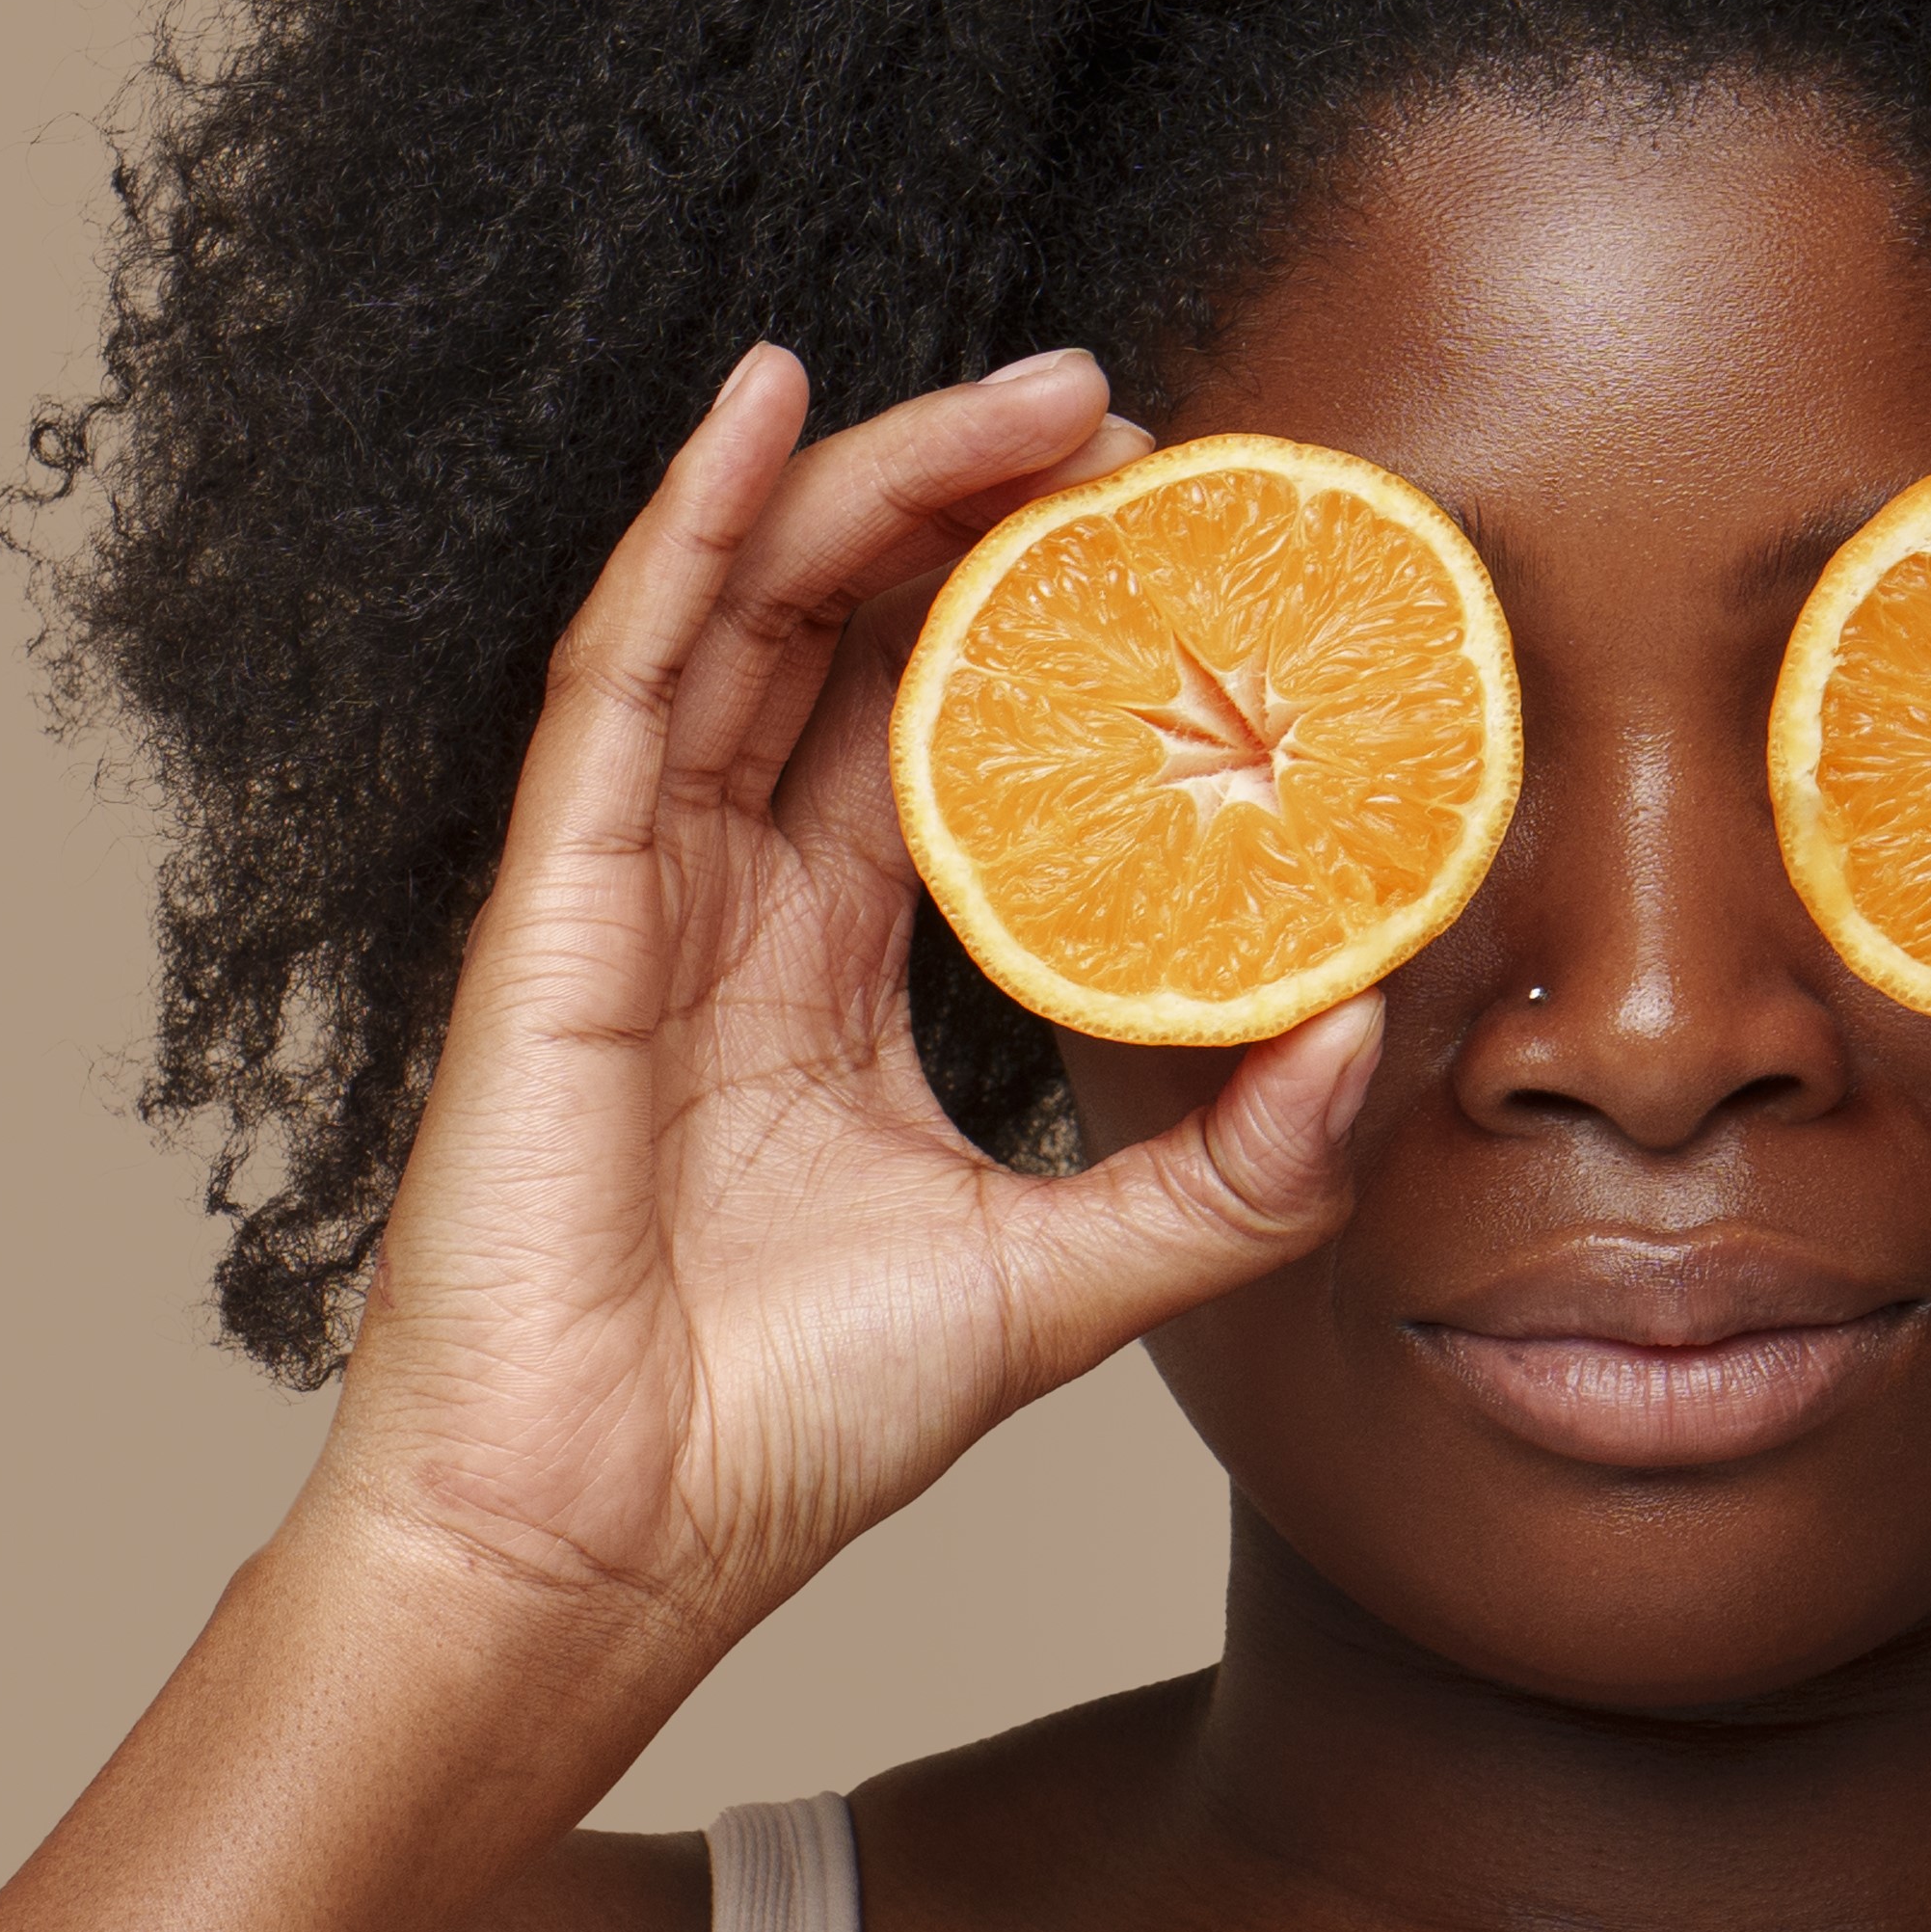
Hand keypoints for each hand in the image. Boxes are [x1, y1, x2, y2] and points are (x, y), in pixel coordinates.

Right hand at [286, 346, 1380, 1674]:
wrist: (607, 1540)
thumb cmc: (782, 1431)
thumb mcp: (1068, 1284)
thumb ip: (1229, 1180)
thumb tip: (1377, 1043)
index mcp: (829, 968)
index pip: (945, 733)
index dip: (1055, 627)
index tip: (1193, 549)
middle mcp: (728, 901)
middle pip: (857, 635)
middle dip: (988, 506)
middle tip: (1139, 423)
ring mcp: (629, 886)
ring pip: (753, 611)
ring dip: (880, 477)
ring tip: (1031, 390)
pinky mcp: (553, 899)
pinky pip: (621, 668)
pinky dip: (688, 526)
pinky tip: (767, 407)